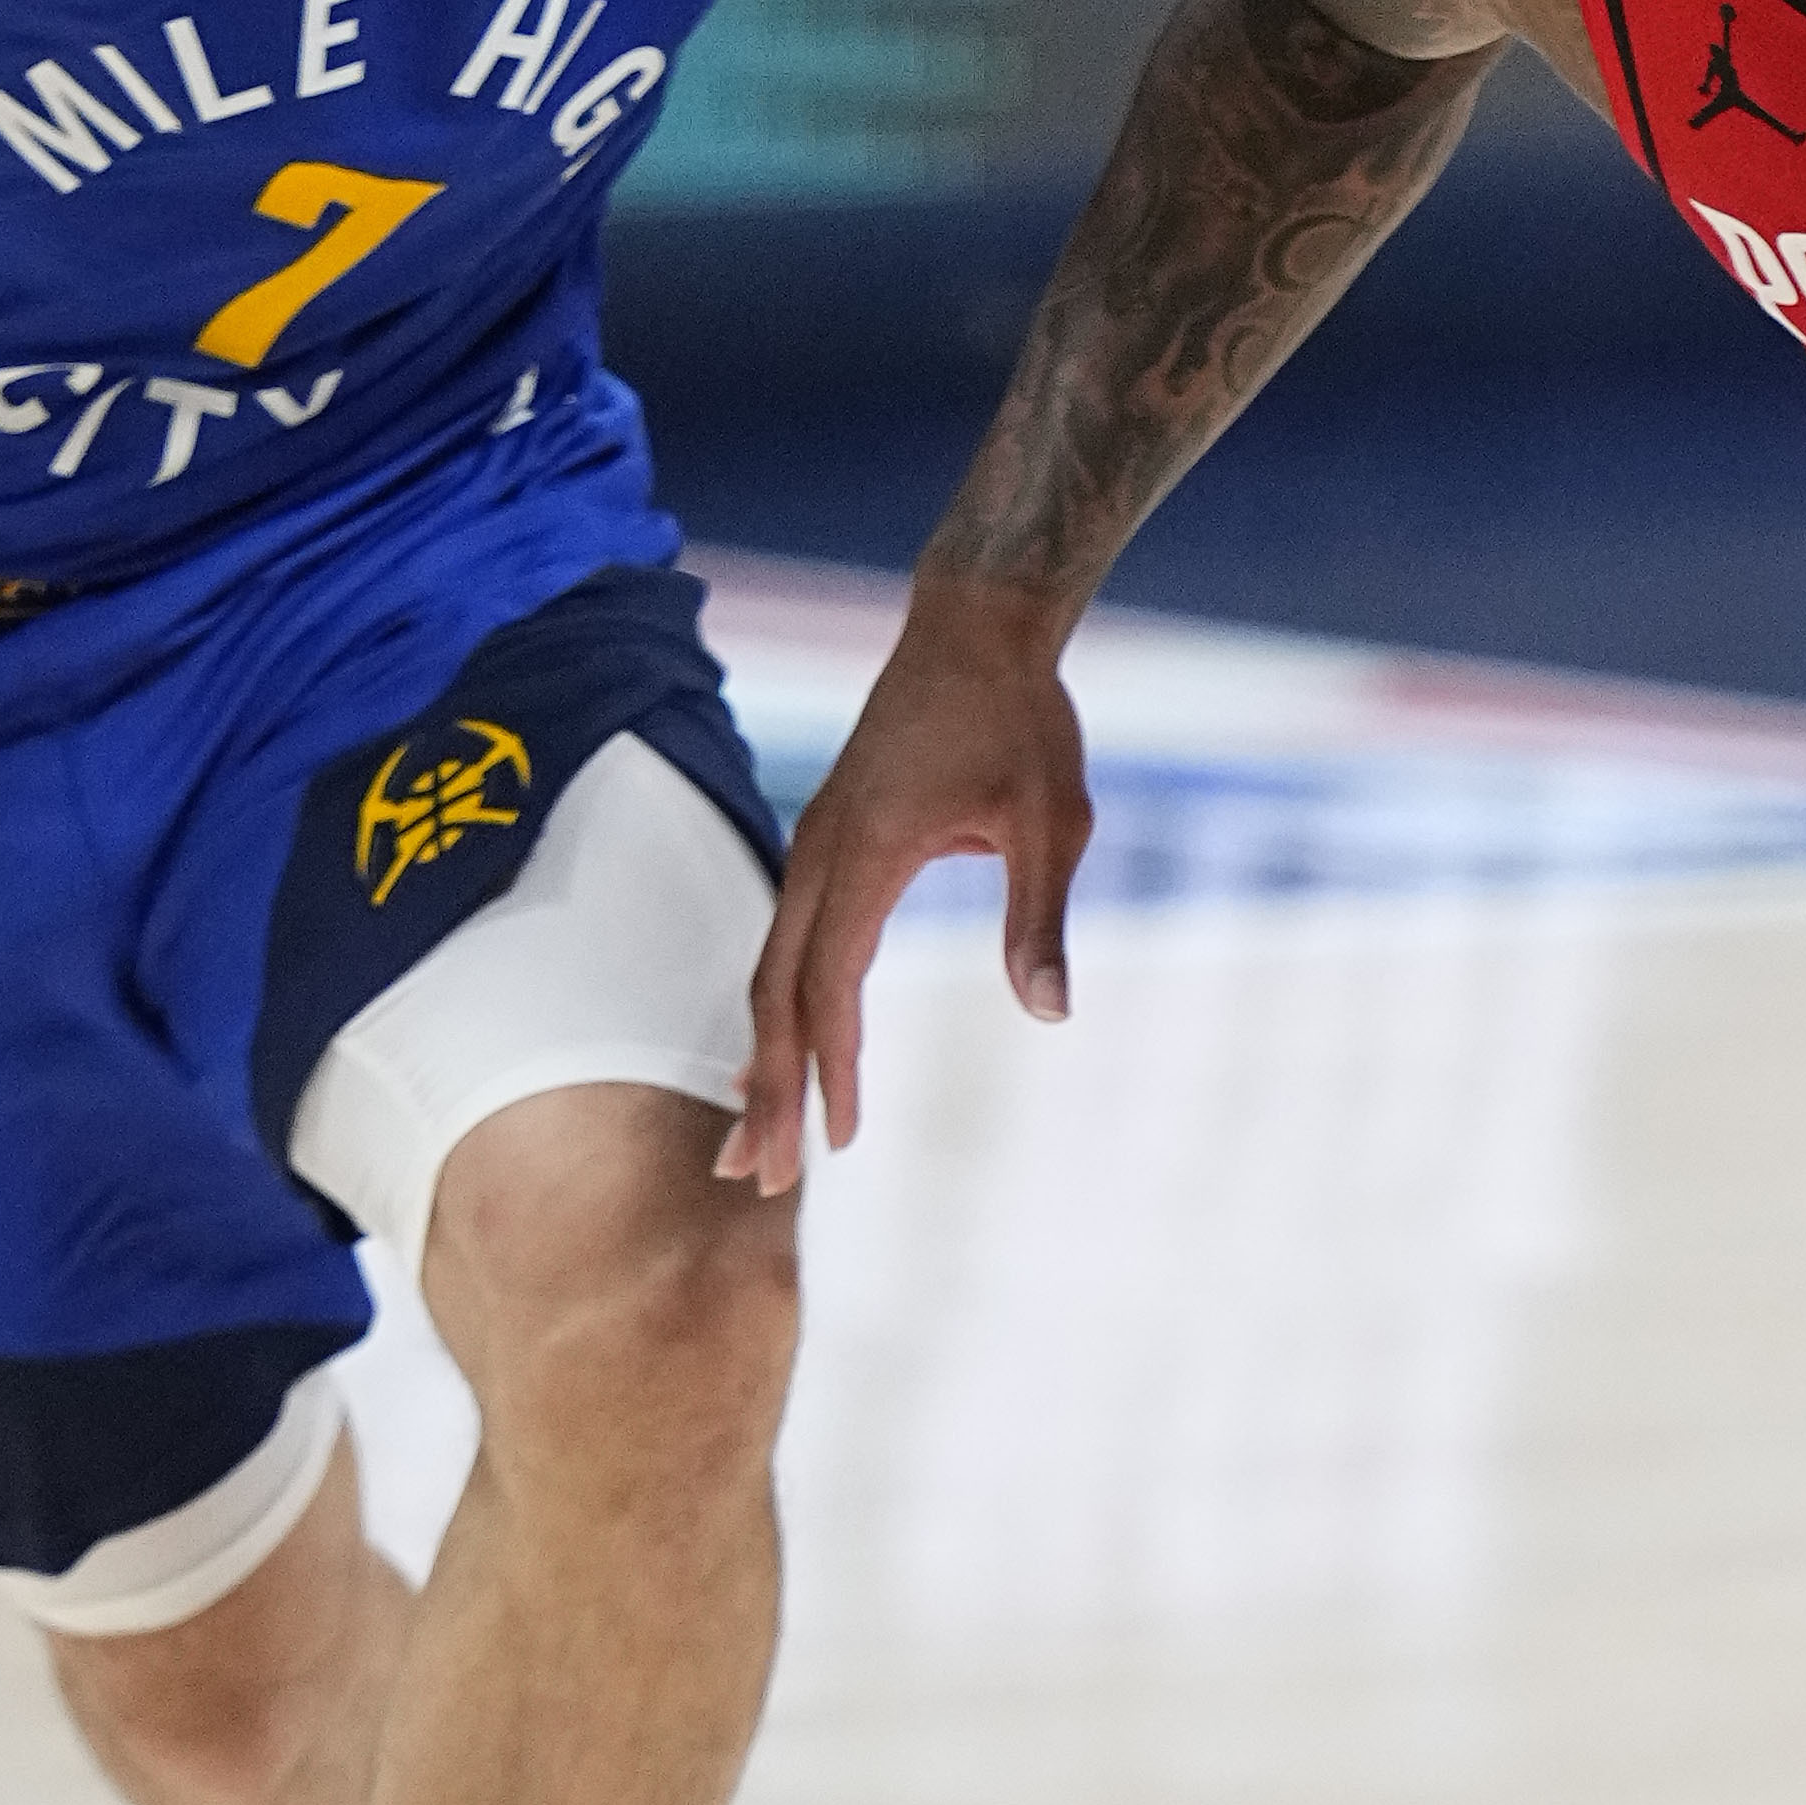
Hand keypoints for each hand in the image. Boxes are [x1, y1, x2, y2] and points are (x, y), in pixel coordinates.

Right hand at [728, 580, 1092, 1194]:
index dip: (831, 1069)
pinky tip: (781, 1044)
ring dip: (762, 1052)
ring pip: (770, 965)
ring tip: (751, 1137)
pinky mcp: (827, 835)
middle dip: (767, 1089)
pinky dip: (777, 1002)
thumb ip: (1041, 918)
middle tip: (756, 1181)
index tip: (838, 1141)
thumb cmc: (1021, 717)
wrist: (978, 623)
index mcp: (866, 852)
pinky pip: (786, 934)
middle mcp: (821, 850)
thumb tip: (1050, 1014)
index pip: (831, 985)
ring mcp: (816, 840)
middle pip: (776, 991)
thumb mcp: (1053, 819)